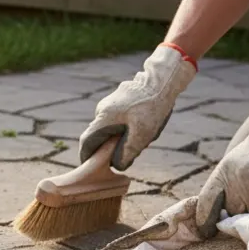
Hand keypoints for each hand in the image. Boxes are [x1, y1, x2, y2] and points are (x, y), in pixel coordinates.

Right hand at [79, 44, 196, 169]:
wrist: (161, 81)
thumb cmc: (152, 108)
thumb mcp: (142, 134)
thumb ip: (127, 152)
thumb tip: (117, 165)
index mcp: (103, 119)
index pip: (87, 143)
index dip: (88, 157)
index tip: (92, 167)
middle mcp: (101, 111)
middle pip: (97, 136)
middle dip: (107, 148)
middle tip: (125, 155)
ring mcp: (108, 104)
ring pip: (107, 128)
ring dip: (117, 137)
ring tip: (139, 137)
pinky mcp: (116, 101)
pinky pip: (115, 119)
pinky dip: (123, 127)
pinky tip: (141, 125)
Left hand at [195, 95, 248, 237]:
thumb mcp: (232, 163)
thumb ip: (223, 185)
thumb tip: (216, 211)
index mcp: (223, 174)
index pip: (207, 202)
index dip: (204, 219)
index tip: (205, 231)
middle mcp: (238, 184)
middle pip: (231, 213)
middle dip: (234, 215)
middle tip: (242, 209)